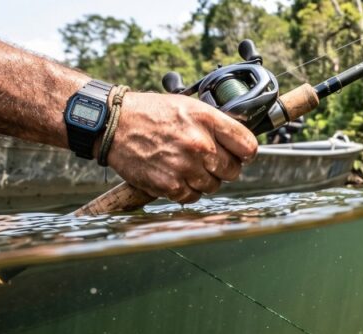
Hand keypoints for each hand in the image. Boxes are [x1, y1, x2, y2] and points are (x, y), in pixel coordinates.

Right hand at [103, 92, 257, 203]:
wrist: (114, 124)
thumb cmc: (152, 114)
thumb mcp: (189, 106)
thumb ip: (216, 124)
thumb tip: (240, 142)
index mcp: (207, 120)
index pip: (248, 147)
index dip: (245, 153)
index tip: (240, 155)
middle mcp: (199, 144)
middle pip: (233, 171)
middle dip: (223, 168)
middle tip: (208, 160)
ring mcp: (185, 166)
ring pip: (213, 186)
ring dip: (204, 180)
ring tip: (187, 165)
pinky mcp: (170, 184)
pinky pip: (193, 197)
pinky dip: (187, 190)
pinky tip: (176, 175)